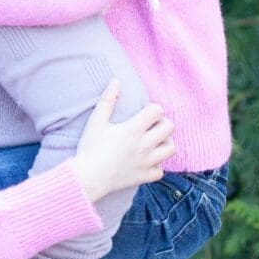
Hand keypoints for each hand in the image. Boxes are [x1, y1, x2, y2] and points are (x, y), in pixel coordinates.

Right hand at [72, 80, 175, 201]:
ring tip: (152, 143)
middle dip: (162, 124)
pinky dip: (156, 166)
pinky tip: (145, 162)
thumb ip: (107, 100)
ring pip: (171, 149)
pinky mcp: (144, 176)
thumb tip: (116, 81)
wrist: (87, 177)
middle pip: (170, 128)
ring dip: (164, 143)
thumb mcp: (96, 121)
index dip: (152, 109)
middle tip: (150, 127)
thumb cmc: (90, 148)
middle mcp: (144, 145)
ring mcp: (147, 162)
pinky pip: (160, 171)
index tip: (143, 113)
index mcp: (133, 129)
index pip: (157, 111)